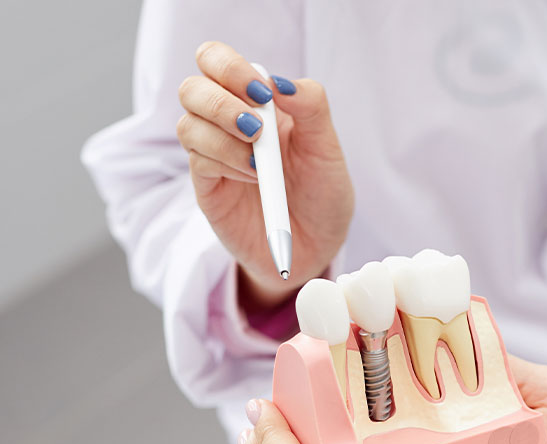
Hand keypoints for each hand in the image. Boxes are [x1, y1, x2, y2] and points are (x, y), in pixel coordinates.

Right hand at [177, 41, 353, 305]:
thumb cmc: (322, 195)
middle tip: (256, 128)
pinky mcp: (208, 188)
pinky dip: (226, 164)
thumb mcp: (327, 148)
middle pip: (192, 88)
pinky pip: (198, 162)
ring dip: (224, 139)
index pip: (217, 61)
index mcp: (256, 103)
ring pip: (188, 125)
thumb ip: (311, 107)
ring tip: (260, 164)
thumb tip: (278, 82)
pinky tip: (254, 178)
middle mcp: (228, 124)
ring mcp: (214, 155)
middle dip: (220, 102)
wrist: (316, 248)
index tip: (263, 94)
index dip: (230, 67)